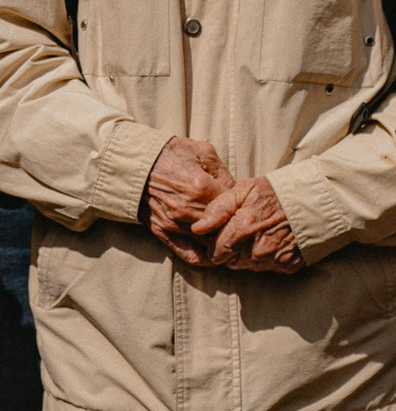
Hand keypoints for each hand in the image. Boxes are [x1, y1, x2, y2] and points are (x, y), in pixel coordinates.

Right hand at [144, 137, 232, 267]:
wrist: (133, 163)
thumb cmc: (170, 154)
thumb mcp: (203, 152)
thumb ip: (224, 173)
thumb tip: (237, 191)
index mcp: (202, 189)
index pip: (235, 208)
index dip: (244, 209)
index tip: (247, 208)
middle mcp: (189, 211)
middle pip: (225, 229)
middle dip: (236, 229)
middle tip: (245, 227)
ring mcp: (176, 224)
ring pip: (210, 245)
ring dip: (223, 245)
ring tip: (234, 241)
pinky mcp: (164, 233)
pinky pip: (190, 255)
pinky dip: (205, 258)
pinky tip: (215, 254)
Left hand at [188, 175, 304, 273]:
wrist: (318, 199)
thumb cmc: (279, 191)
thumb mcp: (245, 189)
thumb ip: (218, 208)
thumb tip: (197, 228)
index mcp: (242, 229)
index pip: (215, 253)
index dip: (216, 243)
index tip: (224, 232)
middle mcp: (255, 250)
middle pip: (230, 262)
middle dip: (231, 250)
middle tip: (243, 232)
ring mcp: (273, 260)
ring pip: (247, 266)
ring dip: (247, 255)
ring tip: (258, 235)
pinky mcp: (288, 266)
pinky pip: (266, 269)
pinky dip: (266, 259)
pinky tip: (273, 242)